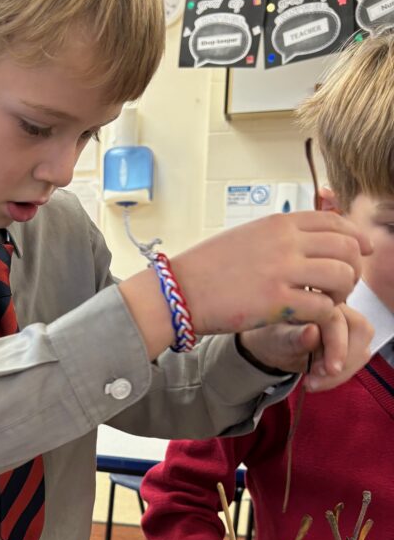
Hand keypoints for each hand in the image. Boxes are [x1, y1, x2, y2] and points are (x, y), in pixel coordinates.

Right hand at [171, 212, 371, 335]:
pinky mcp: (278, 304)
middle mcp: (285, 242)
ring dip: (342, 293)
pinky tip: (312, 317)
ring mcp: (283, 272)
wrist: (179, 292)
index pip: (336, 222)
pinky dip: (325, 314)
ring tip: (329, 302)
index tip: (360, 252)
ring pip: (342, 277)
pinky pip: (323, 307)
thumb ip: (280, 235)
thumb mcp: (248, 237)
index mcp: (279, 223)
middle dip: (353, 268)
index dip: (355, 238)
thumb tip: (310, 237)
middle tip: (342, 285)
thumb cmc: (207, 268)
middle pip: (346, 248)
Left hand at [237, 303, 372, 390]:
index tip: (330, 370)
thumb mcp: (276, 340)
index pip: (340, 320)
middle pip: (360, 331)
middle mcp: (338, 305)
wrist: (273, 347)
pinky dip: (343, 373)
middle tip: (317, 379)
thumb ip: (294, 337)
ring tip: (314, 381)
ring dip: (343, 370)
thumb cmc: (273, 338)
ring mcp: (348, 322)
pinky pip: (358, 356)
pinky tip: (321, 379)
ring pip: (362, 346)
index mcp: (317, 297)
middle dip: (343, 361)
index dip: (338, 346)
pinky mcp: (352, 339)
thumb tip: (312, 332)